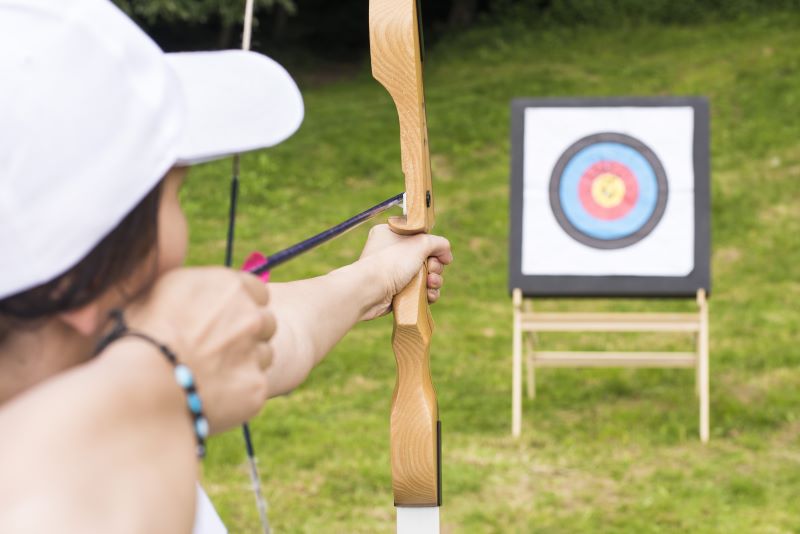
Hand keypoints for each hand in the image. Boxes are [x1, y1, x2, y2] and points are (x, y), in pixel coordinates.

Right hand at [122, 267, 274, 433]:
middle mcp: (250, 315)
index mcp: (228, 285)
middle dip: (248, 334)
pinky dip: (237, 394)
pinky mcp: (256, 387)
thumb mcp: (157, 293)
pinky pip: (254, 388)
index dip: (242, 305)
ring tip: (209, 375)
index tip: (226, 318)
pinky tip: (209, 397)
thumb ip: (192, 290)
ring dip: (244, 364)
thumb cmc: (137, 336)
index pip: (257, 291)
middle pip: (265, 323)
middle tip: (218, 350)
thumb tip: (195, 294)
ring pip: (264, 356)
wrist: (140, 384)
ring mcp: (256, 352)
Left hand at [358, 224, 452, 319]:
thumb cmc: (391, 262)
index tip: (440, 254)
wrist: (369, 291)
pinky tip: (429, 295)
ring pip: (425, 276)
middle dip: (435, 266)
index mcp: (392, 234)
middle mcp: (392, 252)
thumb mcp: (419, 243)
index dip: (433, 246)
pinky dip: (427, 293)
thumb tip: (446, 254)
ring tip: (431, 283)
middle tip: (431, 270)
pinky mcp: (397, 292)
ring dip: (434, 281)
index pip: (420, 236)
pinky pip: (419, 291)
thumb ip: (438, 243)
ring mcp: (394, 273)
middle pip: (426, 257)